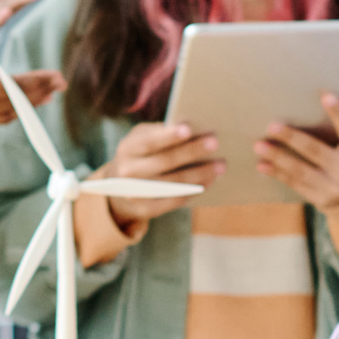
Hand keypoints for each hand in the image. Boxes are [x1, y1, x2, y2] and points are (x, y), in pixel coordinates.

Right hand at [0, 32, 63, 142]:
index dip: (39, 80)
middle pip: (18, 101)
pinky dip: (12, 114)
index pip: (15, 85)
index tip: (59, 76)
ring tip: (47, 96)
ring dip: (30, 105)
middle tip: (63, 84)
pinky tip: (14, 110)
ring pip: (9, 114)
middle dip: (42, 91)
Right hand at [97, 121, 223, 227]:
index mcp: (128, 148)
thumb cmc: (140, 154)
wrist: (118, 188)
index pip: (149, 141)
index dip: (168, 136)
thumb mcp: (142, 139)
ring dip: (200, 174)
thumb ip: (161, 132)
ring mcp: (135, 193)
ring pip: (174, 183)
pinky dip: (194, 190)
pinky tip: (209, 181)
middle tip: (215, 143)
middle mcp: (128, 171)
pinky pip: (175, 200)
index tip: (189, 129)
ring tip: (220, 166)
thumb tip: (194, 130)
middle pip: (165, 161)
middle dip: (191, 152)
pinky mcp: (145, 209)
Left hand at [254, 93, 338, 209]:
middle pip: (316, 151)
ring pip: (301, 170)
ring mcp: (333, 188)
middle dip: (292, 138)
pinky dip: (277, 174)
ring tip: (259, 145)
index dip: (338, 113)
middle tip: (272, 126)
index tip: (325, 96)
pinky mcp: (320, 199)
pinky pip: (295, 184)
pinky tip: (262, 165)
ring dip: (278, 157)